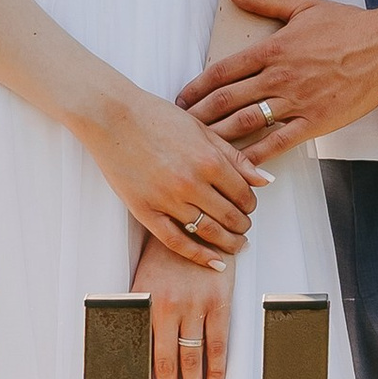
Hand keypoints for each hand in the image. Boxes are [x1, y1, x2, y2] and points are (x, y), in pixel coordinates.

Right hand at [83, 83, 267, 265]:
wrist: (111, 116)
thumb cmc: (155, 117)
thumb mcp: (202, 129)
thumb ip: (235, 157)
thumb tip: (265, 180)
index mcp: (209, 160)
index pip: (244, 194)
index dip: (250, 204)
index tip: (248, 206)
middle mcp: (192, 183)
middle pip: (231, 216)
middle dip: (242, 225)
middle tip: (243, 227)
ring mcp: (168, 200)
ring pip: (209, 232)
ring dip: (228, 242)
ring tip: (235, 244)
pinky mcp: (146, 211)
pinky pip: (177, 242)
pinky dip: (199, 256)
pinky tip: (214, 262)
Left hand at [133, 239, 229, 378]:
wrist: (195, 224)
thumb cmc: (166, 254)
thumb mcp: (143, 282)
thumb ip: (142, 315)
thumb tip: (139, 353)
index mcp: (145, 305)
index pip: (144, 356)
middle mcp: (168, 308)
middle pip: (168, 364)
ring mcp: (195, 306)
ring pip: (193, 359)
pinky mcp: (219, 302)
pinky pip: (219, 344)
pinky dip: (218, 371)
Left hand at [178, 0, 377, 154]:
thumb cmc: (347, 24)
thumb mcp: (303, 5)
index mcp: (272, 48)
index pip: (221, 71)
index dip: (196, 88)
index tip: (179, 100)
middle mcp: (278, 76)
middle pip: (225, 100)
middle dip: (198, 117)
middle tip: (178, 129)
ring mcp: (296, 101)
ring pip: (246, 123)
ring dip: (219, 137)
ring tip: (199, 148)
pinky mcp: (315, 121)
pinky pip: (279, 143)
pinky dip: (257, 156)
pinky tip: (240, 167)